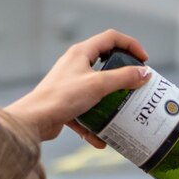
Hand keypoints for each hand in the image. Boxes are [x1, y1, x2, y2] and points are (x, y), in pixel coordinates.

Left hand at [4, 29, 151, 144]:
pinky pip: (86, 111)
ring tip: (123, 112)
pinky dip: (94, 123)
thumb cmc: (62, 97)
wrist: (34, 120)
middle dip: (123, 76)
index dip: (131, 45)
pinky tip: (101, 139)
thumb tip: (144, 73)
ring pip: (97, 90)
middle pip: (105, 63)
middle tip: (136, 86)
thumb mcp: (98, 85)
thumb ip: (123, 78)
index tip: (144, 60)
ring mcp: (70, 84)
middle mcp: (75, 64)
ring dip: (110, 102)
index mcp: (81, 52)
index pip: (111, 38)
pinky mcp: (66, 103)